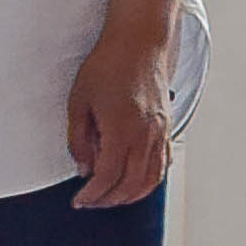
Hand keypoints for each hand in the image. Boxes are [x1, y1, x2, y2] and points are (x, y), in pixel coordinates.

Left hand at [67, 21, 176, 211]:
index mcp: (122, 130)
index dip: (92, 194)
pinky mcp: (166, 128)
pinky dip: (148, 181)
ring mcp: (160, 133)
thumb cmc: (106, 68)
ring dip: (130, 195)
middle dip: (108, 200)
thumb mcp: (79, 102)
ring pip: (150, 179)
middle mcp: (146, 135)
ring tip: (109, 197)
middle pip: (130, 184)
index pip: (108, 177)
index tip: (78, 200)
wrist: (139, 43)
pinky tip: (132, 182)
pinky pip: (162, 165)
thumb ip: (79, 140)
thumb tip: (83, 169)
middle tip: (90, 202)